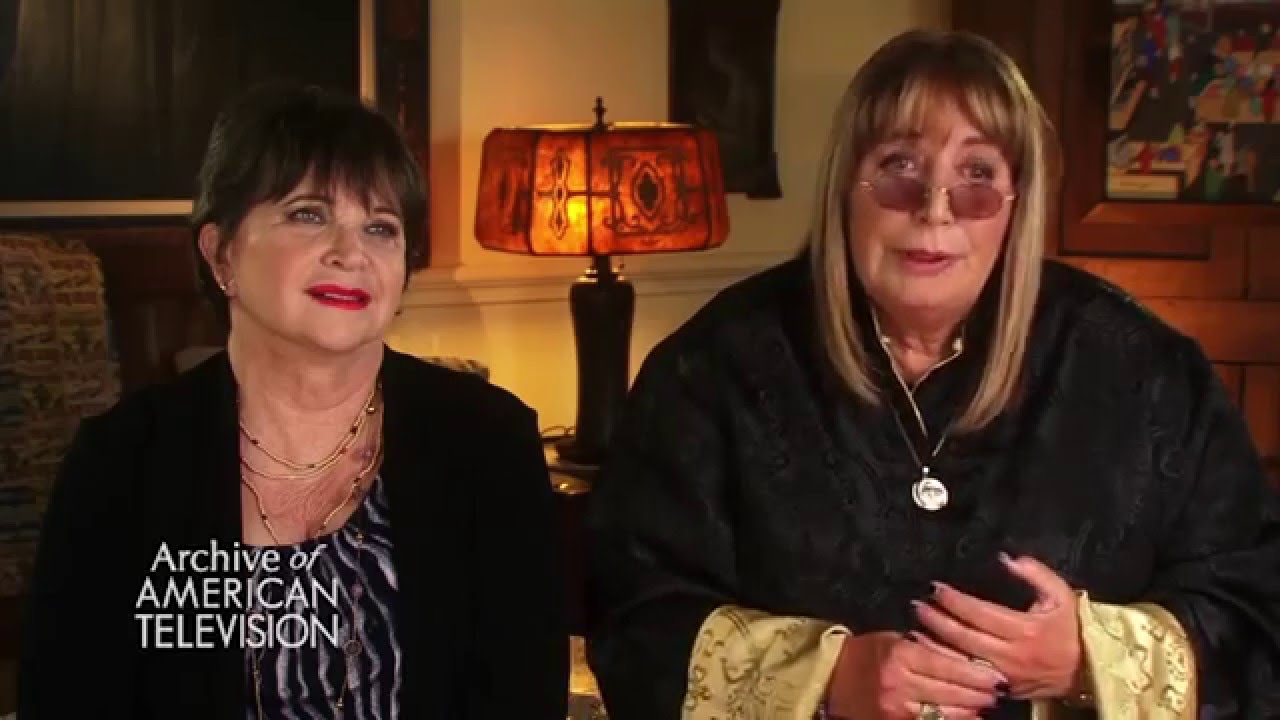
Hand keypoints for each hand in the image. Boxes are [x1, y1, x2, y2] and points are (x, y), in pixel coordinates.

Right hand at [825, 630, 1005, 719]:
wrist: (831, 678)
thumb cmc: (865, 653)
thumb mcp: (893, 640)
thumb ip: (925, 647)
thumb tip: (963, 655)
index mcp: (900, 655)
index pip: (948, 665)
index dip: (976, 673)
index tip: (997, 675)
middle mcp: (899, 683)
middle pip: (951, 691)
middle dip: (980, 693)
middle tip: (1000, 690)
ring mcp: (896, 707)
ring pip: (945, 712)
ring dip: (971, 709)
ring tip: (987, 703)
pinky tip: (968, 717)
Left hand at [912, 553, 1084, 700]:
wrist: (1086, 670)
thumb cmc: (1070, 629)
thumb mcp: (1061, 595)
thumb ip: (1035, 573)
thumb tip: (1007, 558)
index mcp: (1025, 630)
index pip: (980, 613)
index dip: (955, 600)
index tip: (937, 588)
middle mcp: (1012, 654)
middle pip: (964, 636)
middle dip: (937, 619)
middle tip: (918, 605)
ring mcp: (1004, 675)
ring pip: (961, 659)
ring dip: (936, 643)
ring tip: (915, 627)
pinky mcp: (1001, 688)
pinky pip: (967, 675)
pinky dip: (947, 662)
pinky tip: (932, 650)